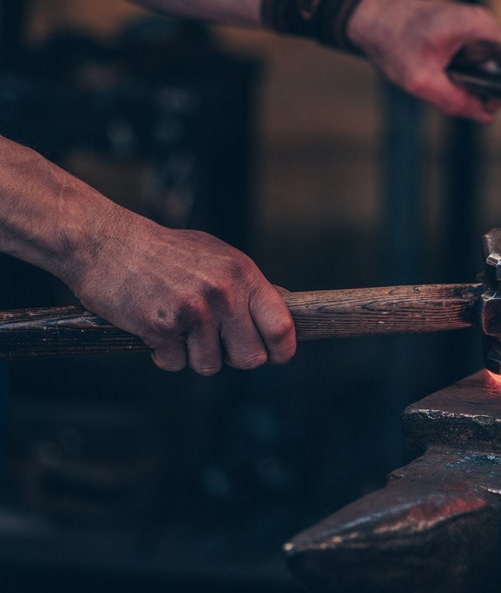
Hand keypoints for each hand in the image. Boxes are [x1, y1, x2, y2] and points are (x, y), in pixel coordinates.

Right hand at [66, 206, 294, 375]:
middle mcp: (222, 293)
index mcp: (242, 273)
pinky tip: (156, 328)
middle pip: (250, 357)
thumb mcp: (217, 256)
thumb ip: (247, 284)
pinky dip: (164, 354)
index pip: (281, 325)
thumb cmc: (166, 251)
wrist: (108, 243)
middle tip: (216, 342)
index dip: (282, 349)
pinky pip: (174, 364)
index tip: (276, 355)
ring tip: (180, 327)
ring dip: (194, 355)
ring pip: (210, 366)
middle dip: (234, 357)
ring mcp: (192, 311)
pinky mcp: (160, 327)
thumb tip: (283, 304)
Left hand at [347, 0, 500, 121]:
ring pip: (484, 71)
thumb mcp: (421, 81)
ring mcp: (468, 32)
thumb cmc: (391, 40)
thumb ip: (455, 103)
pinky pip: (469, 66)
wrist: (367, 19)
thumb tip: (484, 117)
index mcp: (479, 27)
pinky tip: (432, 80)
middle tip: (454, 99)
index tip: (487, 105)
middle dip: (484, 92)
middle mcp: (479, 26)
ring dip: (466, 87)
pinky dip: (455, 79)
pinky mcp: (456, 39)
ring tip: (437, 86)